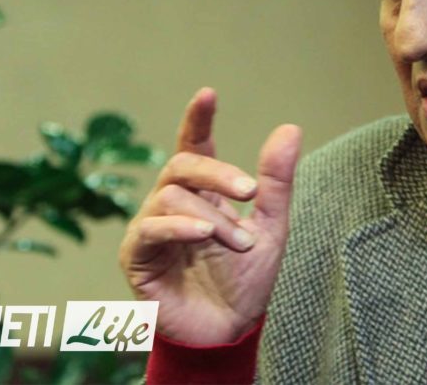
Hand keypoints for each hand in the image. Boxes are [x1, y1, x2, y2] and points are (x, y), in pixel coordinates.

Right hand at [118, 88, 301, 343]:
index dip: (198, 118)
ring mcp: (152, 228)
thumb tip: (290, 128)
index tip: (208, 93)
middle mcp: (173, 203)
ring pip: (170, 195)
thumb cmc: (245, 279)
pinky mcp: (137, 257)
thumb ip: (276, 181)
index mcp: (204, 192)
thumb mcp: (271, 227)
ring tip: (237, 242)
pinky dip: (179, 227)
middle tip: (250, 192)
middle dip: (218, 173)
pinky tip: (203, 234)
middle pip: (183, 164)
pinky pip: (150, 229)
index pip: (195, 144)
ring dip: (212, 217)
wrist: (229, 332)